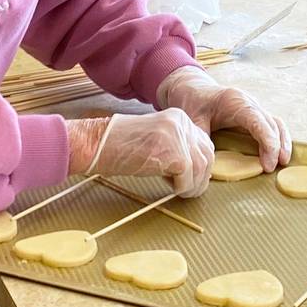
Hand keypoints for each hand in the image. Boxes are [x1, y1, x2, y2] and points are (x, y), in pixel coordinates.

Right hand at [69, 110, 214, 197]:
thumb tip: (197, 168)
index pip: (204, 143)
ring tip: (176, 190)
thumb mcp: (156, 138)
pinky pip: (188, 179)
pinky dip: (180, 188)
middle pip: (208, 155)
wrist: (98, 143)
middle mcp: (182, 123)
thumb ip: (176, 145)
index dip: (201, 164)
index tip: (190, 177)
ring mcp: (178, 137)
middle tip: (186, 188)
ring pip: (201, 169)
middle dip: (200, 177)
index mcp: (179, 117)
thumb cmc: (121, 145)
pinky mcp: (174, 154)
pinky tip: (165, 185)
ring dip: (191, 186)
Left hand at [156, 68, 290, 171]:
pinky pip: (271, 125)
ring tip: (283, 162)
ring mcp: (253, 107)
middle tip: (275, 168)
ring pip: (275, 123)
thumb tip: (209, 161)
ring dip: (282, 142)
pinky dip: (278, 139)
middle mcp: (249, 102)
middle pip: (271, 123)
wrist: (192, 88)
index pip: (258, 121)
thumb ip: (201, 138)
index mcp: (234, 101)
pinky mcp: (254, 115)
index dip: (267, 142)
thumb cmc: (192, 102)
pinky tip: (279, 154)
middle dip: (277, 146)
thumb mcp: (191, 119)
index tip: (268, 163)